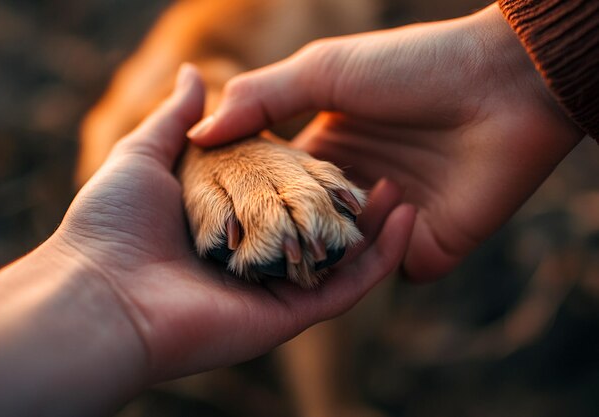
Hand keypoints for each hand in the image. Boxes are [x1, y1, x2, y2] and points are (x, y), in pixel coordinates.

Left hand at [0, 64, 414, 415]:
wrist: (99, 295)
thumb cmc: (112, 223)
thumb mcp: (143, 156)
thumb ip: (176, 118)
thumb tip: (194, 73)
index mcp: (226, 223)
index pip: (281, 194)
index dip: (313, 171)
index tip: (344, 139)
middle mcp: (253, 257)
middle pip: (316, 229)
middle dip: (352, 203)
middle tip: (387, 167)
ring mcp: (272, 288)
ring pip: (339, 260)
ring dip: (376, 232)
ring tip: (404, 194)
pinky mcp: (286, 315)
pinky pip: (345, 290)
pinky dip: (378, 261)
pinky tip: (405, 222)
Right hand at [187, 4, 583, 280]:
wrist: (504, 85)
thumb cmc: (413, 68)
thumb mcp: (324, 70)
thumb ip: (260, 98)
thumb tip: (197, 131)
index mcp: (327, 150)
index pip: (276, 186)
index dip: (249, 199)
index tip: (216, 214)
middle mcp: (353, 189)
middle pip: (305, 229)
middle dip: (279, 240)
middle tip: (243, 253)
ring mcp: (389, 220)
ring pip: (341, 260)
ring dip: (324, 257)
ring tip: (300, 251)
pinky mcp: (428, 246)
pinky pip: (389, 271)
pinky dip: (377, 265)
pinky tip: (366, 245)